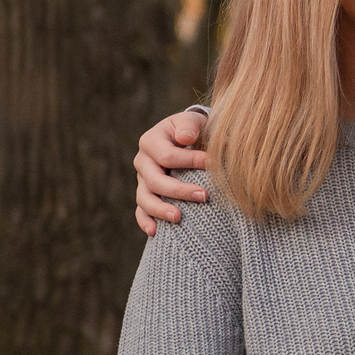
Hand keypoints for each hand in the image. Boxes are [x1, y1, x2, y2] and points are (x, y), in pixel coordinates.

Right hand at [135, 109, 212, 234]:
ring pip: (144, 199)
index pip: (167, 157)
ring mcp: (142, 180)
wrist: (186, 137)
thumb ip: (189, 126)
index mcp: (151, 141)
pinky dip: (146, 221)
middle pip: (155, 181)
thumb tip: (185, 138)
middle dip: (180, 190)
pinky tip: (155, 232)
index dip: (191, 161)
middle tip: (205, 196)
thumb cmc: (192, 129)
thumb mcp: (191, 122)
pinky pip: (141, 211)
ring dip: (161, 210)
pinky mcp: (145, 194)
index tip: (214, 165)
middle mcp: (143, 161)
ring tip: (179, 218)